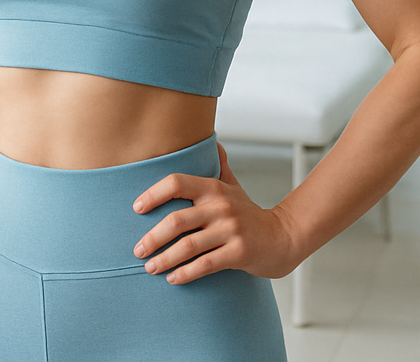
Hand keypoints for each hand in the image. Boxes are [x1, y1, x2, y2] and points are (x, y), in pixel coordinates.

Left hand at [131, 142, 298, 283]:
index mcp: (214, 187)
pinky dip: (185, 273)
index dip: (153, 194)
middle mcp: (221, 206)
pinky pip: (205, 265)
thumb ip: (219, 166)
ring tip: (150, 267)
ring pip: (188, 246)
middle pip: (176, 220)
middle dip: (152, 237)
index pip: (176, 182)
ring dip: (164, 259)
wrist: (283, 237)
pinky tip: (173, 278)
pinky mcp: (239, 253)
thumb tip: (211, 140)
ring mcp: (231, 230)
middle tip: (138, 250)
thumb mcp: (233, 186)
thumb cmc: (249, 213)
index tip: (136, 208)